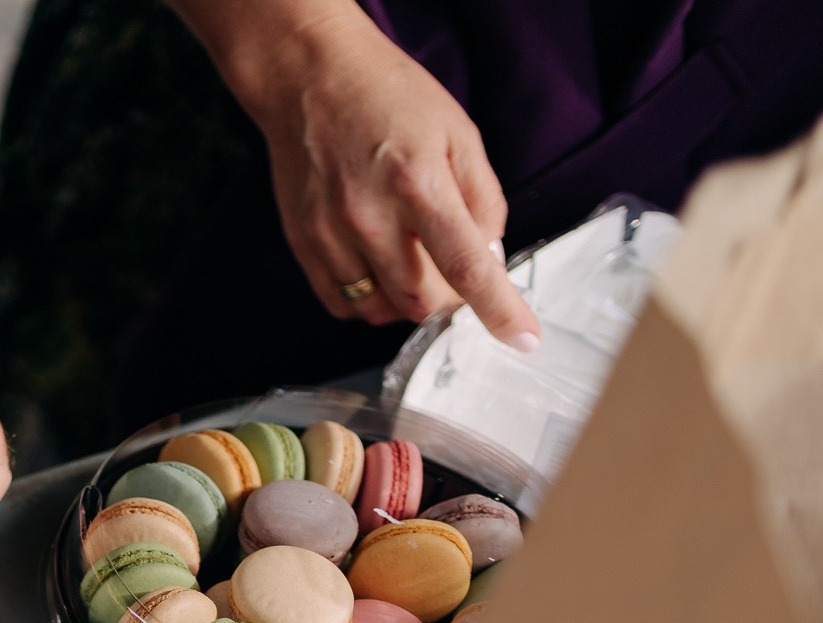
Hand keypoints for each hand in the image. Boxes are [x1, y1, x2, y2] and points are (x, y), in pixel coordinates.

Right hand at [188, 0, 539, 345]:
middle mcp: (369, 215)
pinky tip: (379, 270)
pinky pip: (341, 304)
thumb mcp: (459, 133)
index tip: (523, 340)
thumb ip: (483, 199)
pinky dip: (369, 302)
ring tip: (413, 264)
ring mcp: (330, 234)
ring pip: (379, 311)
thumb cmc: (388, 97)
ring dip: (407, 304)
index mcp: (419, 182)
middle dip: (448, 302)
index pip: (466, 266)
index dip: (498, 310)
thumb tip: (491, 259)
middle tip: (454, 274)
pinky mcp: (304, 243)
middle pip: (420, 301)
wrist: (309, 79)